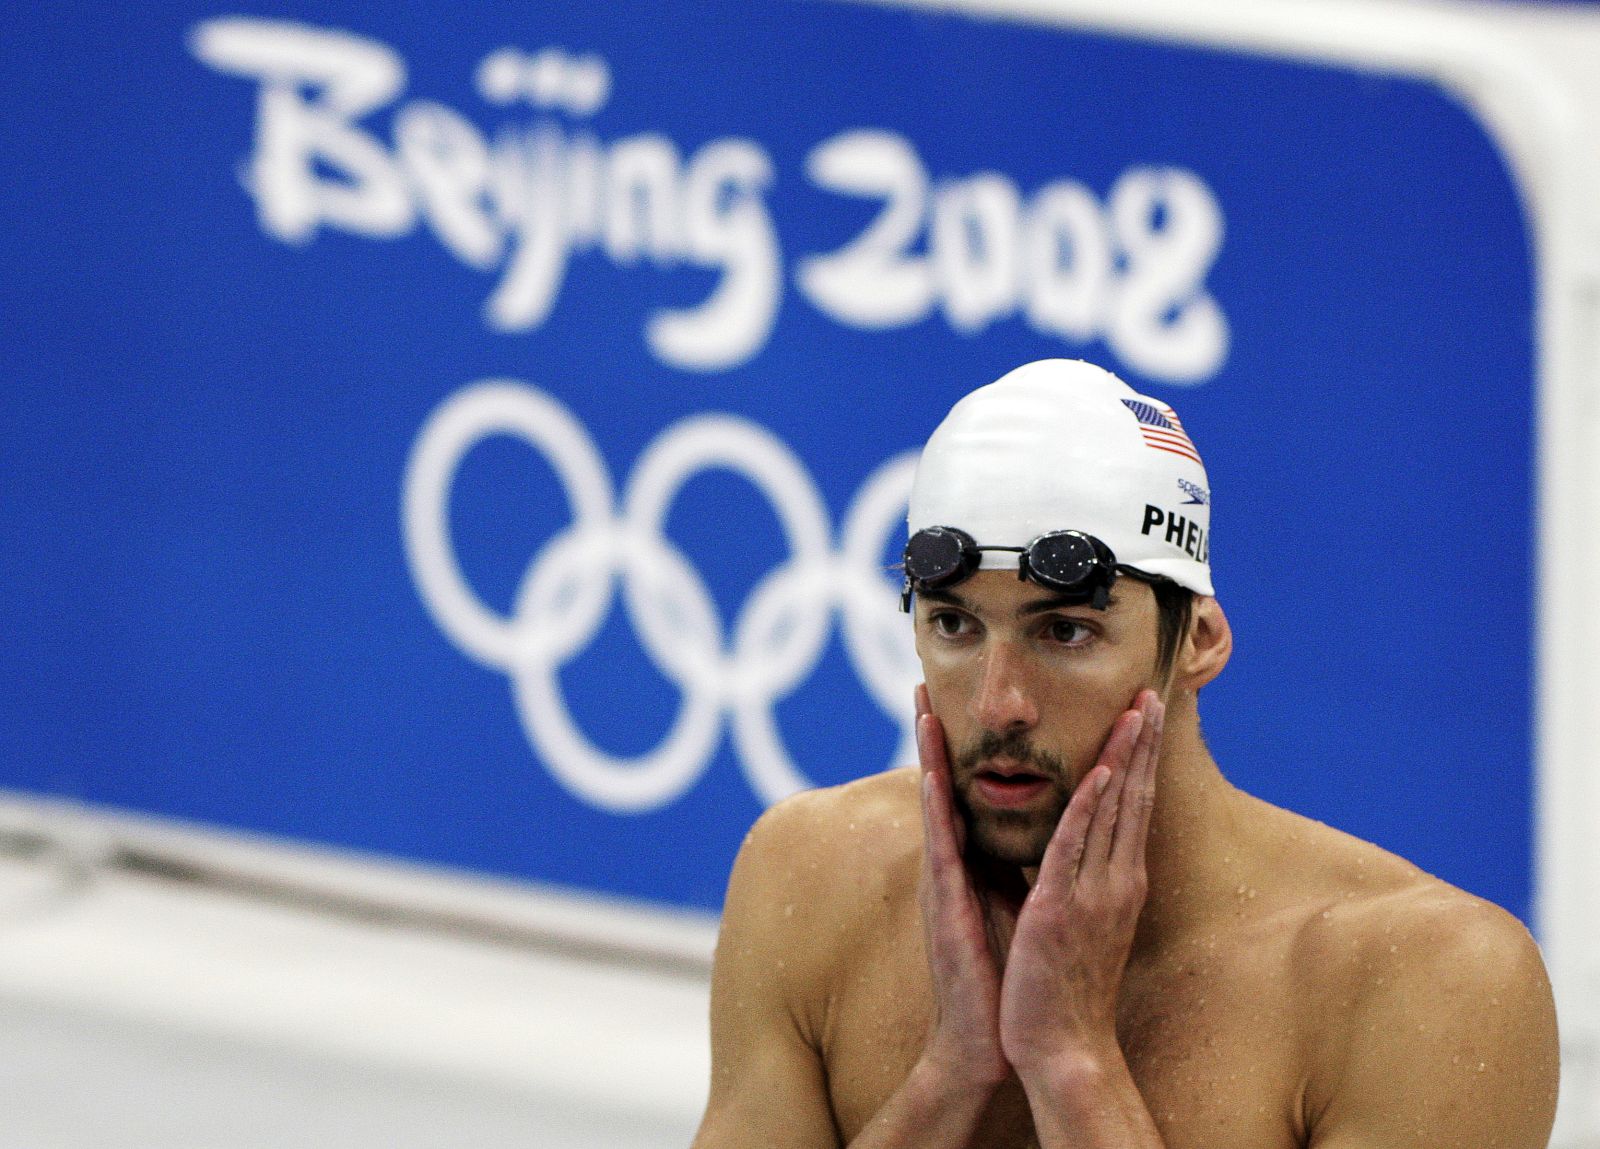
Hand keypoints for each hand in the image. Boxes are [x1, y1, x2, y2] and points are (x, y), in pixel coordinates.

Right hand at [915, 683, 1010, 1092]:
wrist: (996, 1041)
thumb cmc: (1005, 978)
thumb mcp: (1014, 908)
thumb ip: (1017, 872)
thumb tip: (1039, 839)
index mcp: (971, 868)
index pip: (963, 793)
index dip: (955, 748)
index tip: (950, 702)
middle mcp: (952, 869)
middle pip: (940, 787)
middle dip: (930, 736)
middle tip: (922, 684)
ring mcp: (945, 886)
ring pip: (935, 807)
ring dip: (926, 758)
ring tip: (920, 710)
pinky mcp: (948, 908)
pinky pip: (942, 849)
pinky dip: (936, 811)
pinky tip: (931, 777)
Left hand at [998, 689, 1164, 1079]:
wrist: (1062, 1048)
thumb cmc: (1065, 988)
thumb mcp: (1080, 923)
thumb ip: (1082, 881)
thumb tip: (1079, 848)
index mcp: (1119, 883)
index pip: (1133, 807)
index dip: (1139, 759)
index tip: (1144, 715)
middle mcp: (1117, 882)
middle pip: (1135, 798)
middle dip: (1142, 743)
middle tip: (1152, 691)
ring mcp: (1095, 895)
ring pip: (1114, 812)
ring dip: (1123, 758)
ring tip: (1136, 710)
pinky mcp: (1061, 910)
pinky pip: (1077, 849)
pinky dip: (1089, 809)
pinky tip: (1098, 773)